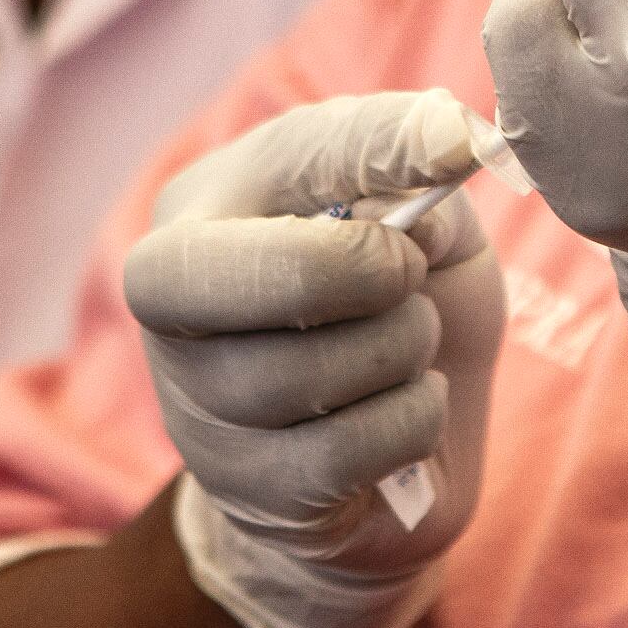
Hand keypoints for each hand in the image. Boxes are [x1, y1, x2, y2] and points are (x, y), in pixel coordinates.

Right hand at [122, 91, 505, 627]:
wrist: (391, 455)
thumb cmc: (398, 312)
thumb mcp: (426, 228)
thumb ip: (425, 178)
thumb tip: (447, 140)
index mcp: (208, 204)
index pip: (292, 153)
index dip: (380, 145)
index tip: (456, 149)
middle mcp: (171, 297)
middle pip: (250, 274)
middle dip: (361, 270)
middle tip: (411, 272)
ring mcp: (196, 401)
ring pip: (305, 373)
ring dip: (401, 352)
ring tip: (412, 345)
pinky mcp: (243, 486)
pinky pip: (344, 450)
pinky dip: (410, 422)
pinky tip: (407, 408)